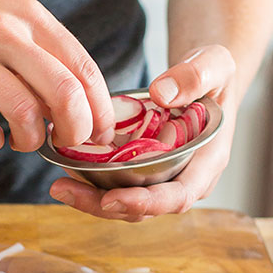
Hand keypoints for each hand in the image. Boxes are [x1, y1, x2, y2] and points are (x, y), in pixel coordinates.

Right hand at [0, 0, 114, 152]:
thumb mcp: (2, 11)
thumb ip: (36, 48)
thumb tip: (72, 100)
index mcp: (28, 15)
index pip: (82, 68)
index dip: (99, 110)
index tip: (99, 135)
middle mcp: (3, 30)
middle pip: (63, 92)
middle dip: (75, 131)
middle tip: (67, 144)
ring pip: (22, 111)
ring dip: (30, 140)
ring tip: (21, 141)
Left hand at [48, 44, 236, 220]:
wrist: (202, 77)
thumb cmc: (213, 72)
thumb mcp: (214, 64)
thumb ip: (195, 76)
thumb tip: (161, 94)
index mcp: (207, 161)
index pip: (179, 196)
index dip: (146, 203)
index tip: (112, 199)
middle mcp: (184, 177)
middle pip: (145, 209)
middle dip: (104, 206)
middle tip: (64, 191)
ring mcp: (162, 176)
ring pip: (126, 203)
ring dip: (91, 200)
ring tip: (57, 186)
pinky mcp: (142, 169)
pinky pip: (116, 184)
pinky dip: (91, 182)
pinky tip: (64, 169)